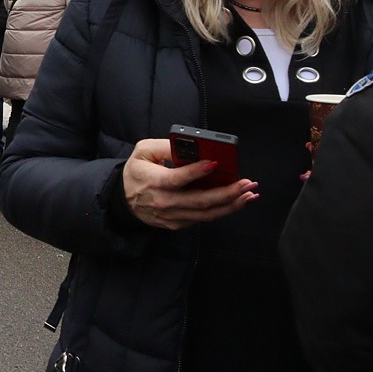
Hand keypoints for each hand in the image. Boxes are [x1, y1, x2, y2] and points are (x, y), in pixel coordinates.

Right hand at [122, 138, 257, 230]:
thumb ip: (165, 147)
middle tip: (246, 183)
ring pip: (207, 213)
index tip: (215, 163)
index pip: (177, 178)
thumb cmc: (136, 172)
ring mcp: (172, 216)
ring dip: (232, 204)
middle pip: (200, 200)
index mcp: (154, 182)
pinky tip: (237, 201)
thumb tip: (191, 148)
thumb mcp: (143, 151)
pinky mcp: (178, 224)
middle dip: (227, 192)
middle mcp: (165, 202)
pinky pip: (203, 218)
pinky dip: (222, 210)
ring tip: (249, 194)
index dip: (197, 171)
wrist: (123, 200)